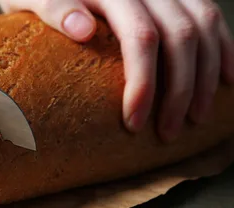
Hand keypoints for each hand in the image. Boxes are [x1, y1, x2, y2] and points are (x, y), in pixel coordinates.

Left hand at [0, 0, 233, 142]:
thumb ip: (53, 7)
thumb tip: (83, 29)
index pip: (140, 38)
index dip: (144, 84)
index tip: (134, 124)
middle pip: (180, 36)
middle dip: (180, 90)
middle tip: (169, 133)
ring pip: (203, 25)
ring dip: (206, 75)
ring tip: (197, 117)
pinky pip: (208, 14)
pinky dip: (223, 48)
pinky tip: (226, 79)